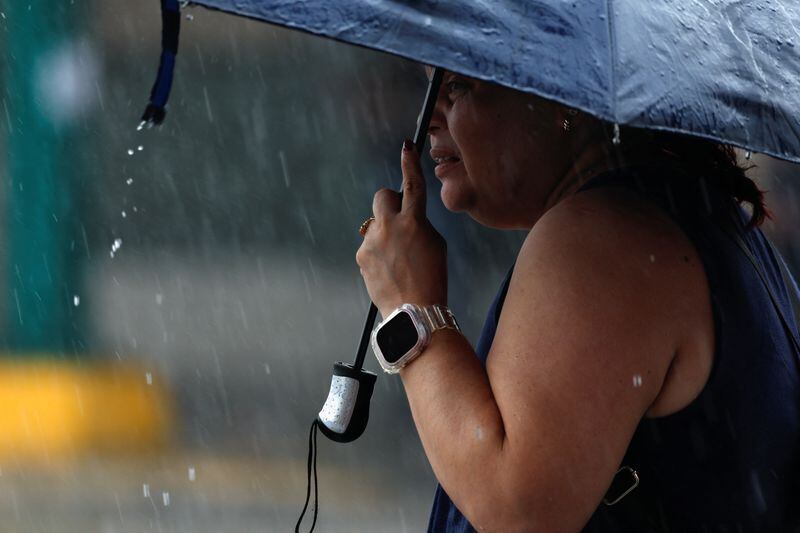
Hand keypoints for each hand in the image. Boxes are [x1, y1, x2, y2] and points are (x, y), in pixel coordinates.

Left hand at [356, 140, 447, 317]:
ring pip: (376, 225)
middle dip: (390, 203)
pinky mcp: (361, 256)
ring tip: (398, 260)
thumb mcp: (436, 244)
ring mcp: (372, 242)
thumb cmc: (432, 278)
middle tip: (399, 220)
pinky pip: (370, 246)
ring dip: (385, 235)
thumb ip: (420, 224)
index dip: (410, 163)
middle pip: (382, 196)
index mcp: (414, 221)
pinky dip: (378, 253)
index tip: (407, 147)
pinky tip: (389, 270)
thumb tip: (407, 219)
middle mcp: (389, 226)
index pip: (412, 184)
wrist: (414, 311)